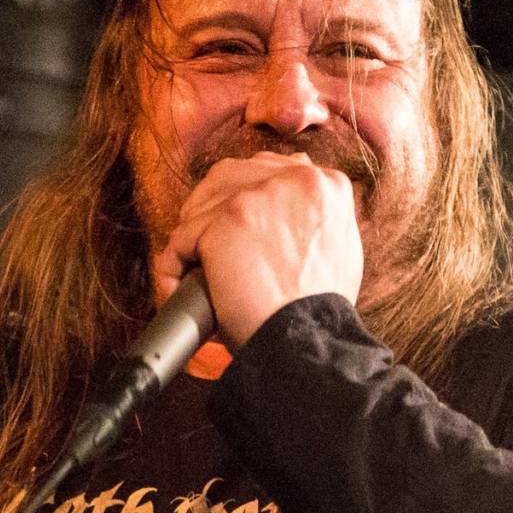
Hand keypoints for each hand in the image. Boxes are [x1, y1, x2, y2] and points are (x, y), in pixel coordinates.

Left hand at [151, 152, 361, 348]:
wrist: (307, 341)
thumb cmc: (319, 310)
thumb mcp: (340, 249)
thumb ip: (315, 217)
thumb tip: (295, 200)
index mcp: (325, 184)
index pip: (268, 172)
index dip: (245, 200)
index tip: (236, 230)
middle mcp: (297, 179)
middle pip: (230, 177)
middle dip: (211, 211)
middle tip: (207, 250)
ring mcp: (259, 196)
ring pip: (202, 204)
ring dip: (191, 239)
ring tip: (194, 274)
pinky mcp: (226, 219)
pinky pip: (180, 238)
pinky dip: (172, 268)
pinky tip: (178, 289)